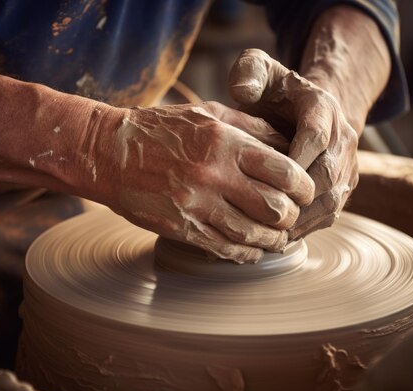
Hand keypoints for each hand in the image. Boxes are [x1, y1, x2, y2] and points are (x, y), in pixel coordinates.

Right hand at [94, 101, 314, 262]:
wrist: (109, 152)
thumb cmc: (161, 130)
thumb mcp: (208, 114)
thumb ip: (250, 127)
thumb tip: (288, 144)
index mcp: (226, 143)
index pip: (286, 172)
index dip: (304, 187)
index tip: (304, 192)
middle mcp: (214, 175)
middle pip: (275, 208)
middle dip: (291, 216)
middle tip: (290, 216)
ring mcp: (196, 204)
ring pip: (252, 234)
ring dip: (272, 241)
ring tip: (277, 238)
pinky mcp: (181, 227)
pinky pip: (224, 249)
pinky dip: (245, 254)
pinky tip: (252, 251)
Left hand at [229, 49, 358, 239]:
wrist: (307, 107)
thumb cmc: (277, 91)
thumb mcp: (261, 70)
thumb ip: (250, 72)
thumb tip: (243, 92)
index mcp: (323, 107)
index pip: (315, 137)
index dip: (293, 161)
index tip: (263, 179)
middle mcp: (343, 138)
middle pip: (327, 175)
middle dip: (294, 198)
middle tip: (259, 215)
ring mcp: (347, 166)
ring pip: (331, 201)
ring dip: (300, 220)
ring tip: (266, 234)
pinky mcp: (343, 187)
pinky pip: (329, 214)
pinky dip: (305, 228)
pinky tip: (276, 238)